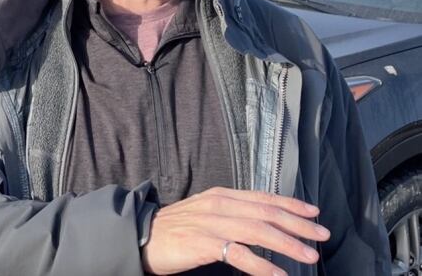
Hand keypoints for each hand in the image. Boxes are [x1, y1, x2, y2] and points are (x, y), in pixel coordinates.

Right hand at [141, 187, 329, 275]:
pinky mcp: (204, 244)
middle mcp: (220, 205)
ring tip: (310, 256)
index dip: (291, 204)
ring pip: (259, 231)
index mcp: (221, 195)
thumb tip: (261, 220)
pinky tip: (279, 275)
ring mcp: (212, 223)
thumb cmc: (175, 228)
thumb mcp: (205, 211)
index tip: (314, 212)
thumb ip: (230, 212)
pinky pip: (241, 255)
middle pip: (267, 212)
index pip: (263, 197)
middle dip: (298, 224)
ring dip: (288, 244)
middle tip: (322, 235)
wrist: (142, 237)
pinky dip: (264, 266)